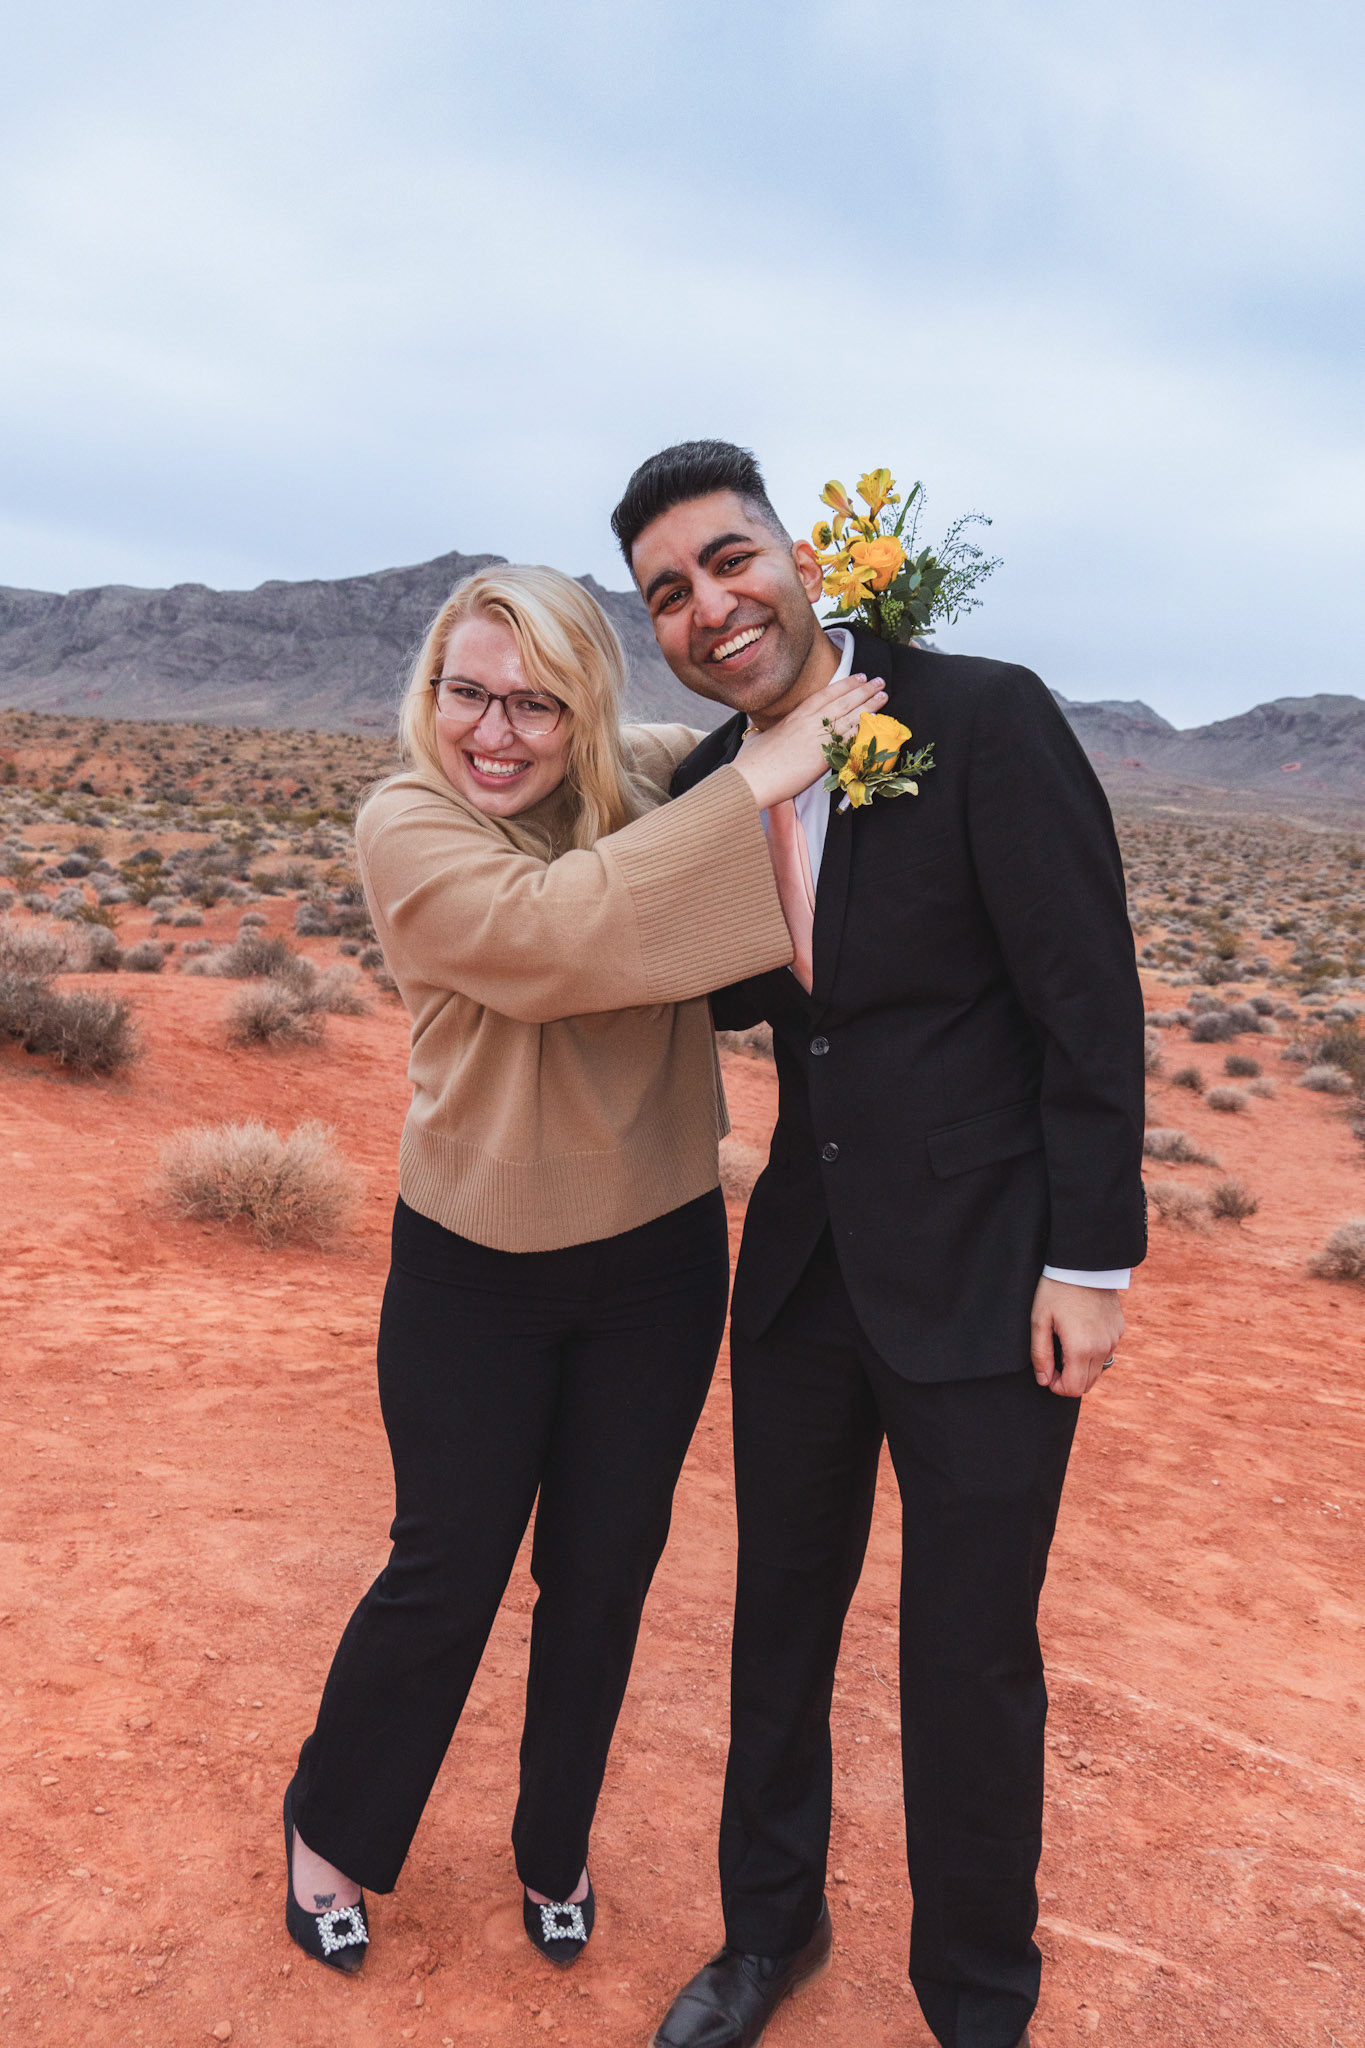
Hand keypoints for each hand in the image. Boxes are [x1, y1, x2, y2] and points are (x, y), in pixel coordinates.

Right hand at [733, 671, 886, 812]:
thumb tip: (755, 734)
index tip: (858, 677)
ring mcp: (818, 737)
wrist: (751, 778)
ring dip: (869, 705)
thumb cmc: (750, 762)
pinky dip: (864, 729)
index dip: (844, 685)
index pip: (825, 695)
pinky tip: (876, 723)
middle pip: (842, 701)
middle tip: (878, 681)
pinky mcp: (824, 755)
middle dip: (863, 690)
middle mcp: (809, 722)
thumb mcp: (756, 739)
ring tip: (883, 695)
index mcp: (794, 716)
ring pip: (850, 716)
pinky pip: (850, 738)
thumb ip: (761, 734)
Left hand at [1030, 1277, 1123, 1397]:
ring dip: (1081, 1367)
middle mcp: (1102, 1348)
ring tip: (1066, 1344)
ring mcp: (1113, 1339)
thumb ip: (1041, 1354)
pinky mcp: (1119, 1330)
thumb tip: (1044, 1381)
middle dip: (1068, 1380)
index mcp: (1081, 1348)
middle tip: (1054, 1359)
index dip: (1056, 1386)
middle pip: (1087, 1384)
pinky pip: (1106, 1352)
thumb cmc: (1056, 1290)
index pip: (1072, 1389)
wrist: (1084, 1263)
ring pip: (1098, 1370)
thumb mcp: (1040, 1320)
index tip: (1047, 1371)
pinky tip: (1081, 1333)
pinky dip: (1093, 1352)